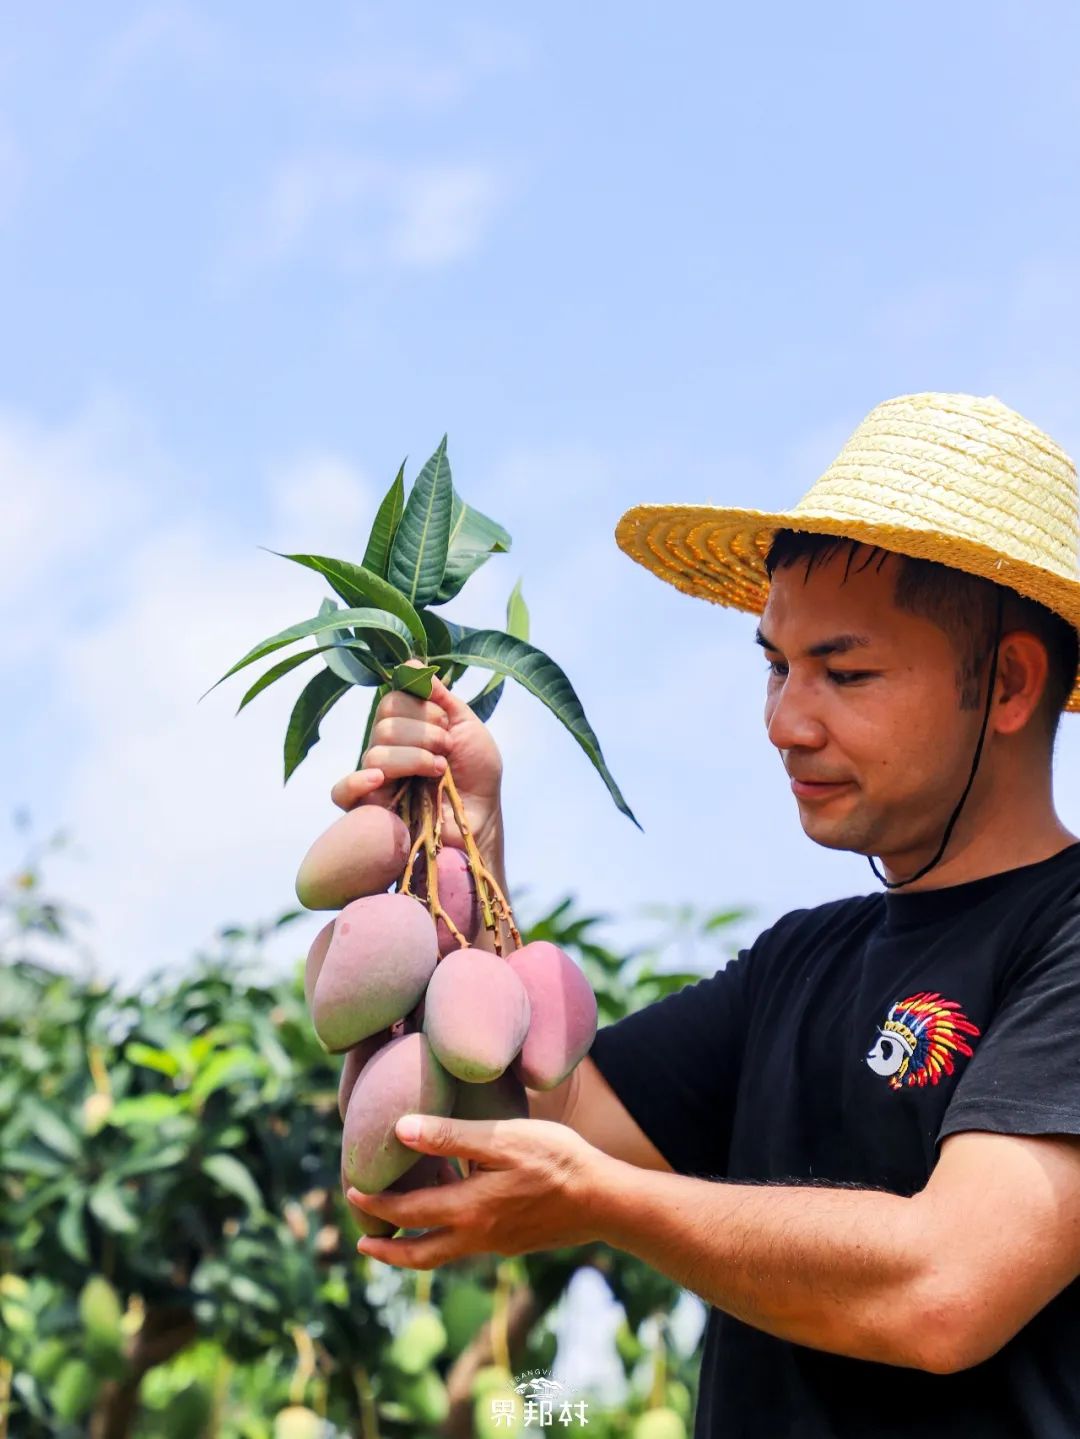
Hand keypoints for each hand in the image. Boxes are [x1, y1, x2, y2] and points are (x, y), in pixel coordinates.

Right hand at [331, 666, 504, 856]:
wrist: (482, 818)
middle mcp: (386, 749)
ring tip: (438, 771)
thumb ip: (440, 697)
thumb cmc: (477, 775)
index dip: (421, 707)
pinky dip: (357, 781)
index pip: (393, 699)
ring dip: (413, 758)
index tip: (447, 723)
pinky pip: (342, 791)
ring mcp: (376, 778)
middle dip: (422, 733)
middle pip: (383, 722)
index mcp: (406, 727)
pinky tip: (381, 780)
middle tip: (446, 749)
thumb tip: (412, 663)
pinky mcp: (370, 809)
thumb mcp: (467, 727)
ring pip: (374, 753)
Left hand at [345, 1113, 610, 1268]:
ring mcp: (497, 1245)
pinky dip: (448, 1234)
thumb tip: (400, 1130)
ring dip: (416, 1246)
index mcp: (469, 1211)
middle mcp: (478, 1236)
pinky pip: (469, 1244)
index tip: (352, 1194)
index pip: (408, 1213)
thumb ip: (450, 1137)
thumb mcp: (502, 1139)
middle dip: (387, 1249)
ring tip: (399, 1231)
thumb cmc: (556, 1159)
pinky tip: (455, 1209)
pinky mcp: (515, 1244)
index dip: (376, 1205)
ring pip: (444, 1254)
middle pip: (420, 1254)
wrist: (605, 1200)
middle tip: (363, 1241)